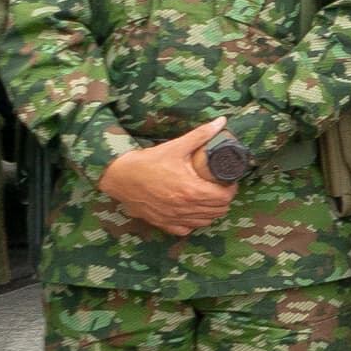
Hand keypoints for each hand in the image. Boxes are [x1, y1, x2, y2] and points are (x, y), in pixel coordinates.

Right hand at [99, 120, 237, 238]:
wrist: (120, 177)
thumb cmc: (148, 162)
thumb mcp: (176, 146)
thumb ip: (200, 135)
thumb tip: (221, 122)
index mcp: (191, 190)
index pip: (224, 197)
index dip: (231, 189)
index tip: (228, 181)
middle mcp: (184, 208)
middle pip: (218, 210)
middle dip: (223, 199)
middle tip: (219, 187)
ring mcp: (174, 218)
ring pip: (205, 221)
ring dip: (211, 211)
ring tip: (208, 197)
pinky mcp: (163, 223)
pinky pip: (187, 229)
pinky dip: (193, 221)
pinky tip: (191, 210)